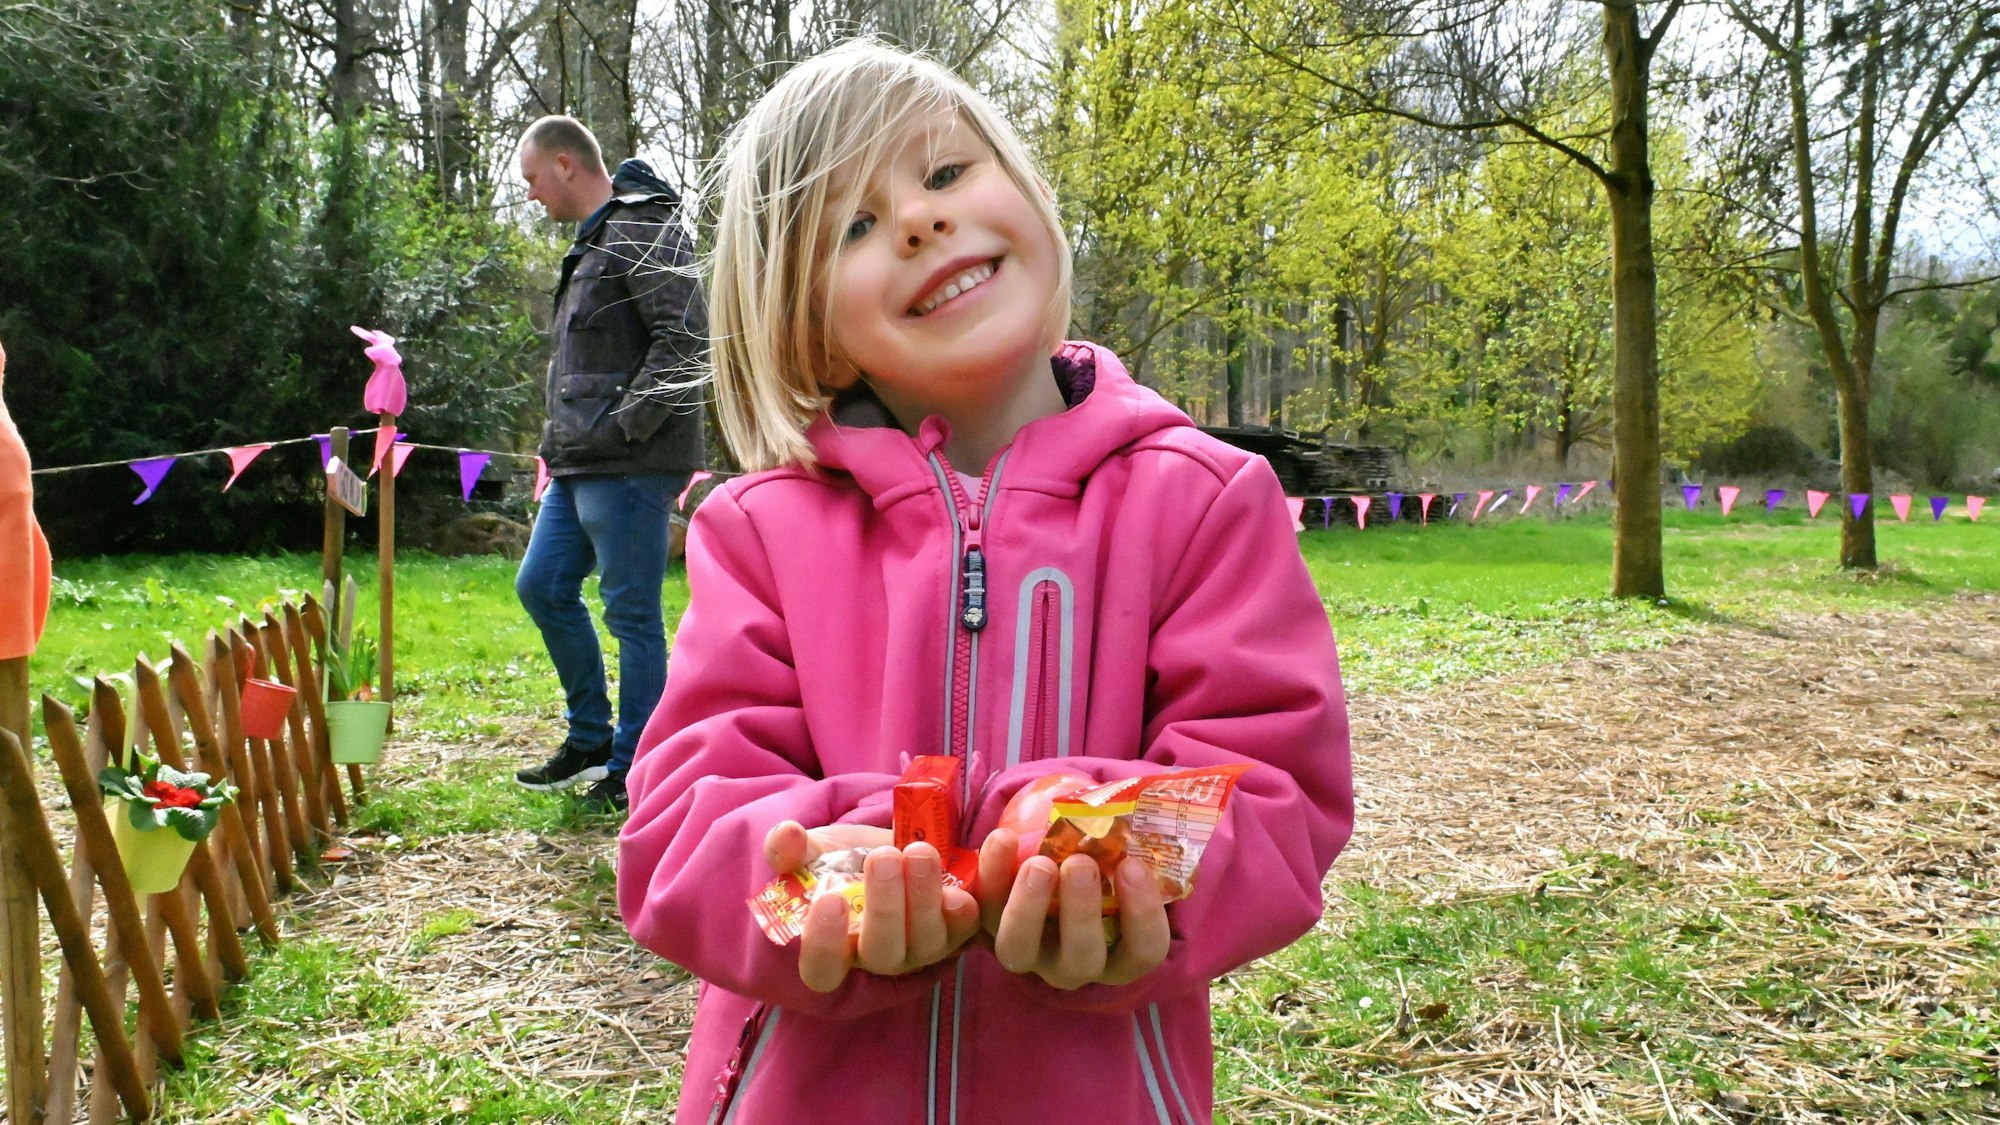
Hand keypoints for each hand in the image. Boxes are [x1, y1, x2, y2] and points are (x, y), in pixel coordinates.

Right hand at [763, 821, 980, 992]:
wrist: (891, 851)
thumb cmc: (842, 863)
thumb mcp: (810, 851)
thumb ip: (789, 848)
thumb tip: (785, 838)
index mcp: (834, 949)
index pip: (823, 971)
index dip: (824, 946)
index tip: (827, 901)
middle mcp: (878, 957)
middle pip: (881, 955)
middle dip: (884, 908)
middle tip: (881, 859)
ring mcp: (920, 948)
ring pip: (925, 943)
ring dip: (923, 899)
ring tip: (918, 852)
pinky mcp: (956, 931)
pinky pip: (965, 930)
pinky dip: (963, 910)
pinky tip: (959, 888)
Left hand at [975, 828, 1171, 989]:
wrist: (1056, 859)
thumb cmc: (1106, 861)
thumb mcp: (1124, 858)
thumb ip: (1134, 843)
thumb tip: (1143, 804)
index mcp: (1121, 953)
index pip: (1143, 950)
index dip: (1142, 915)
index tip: (1134, 866)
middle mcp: (1075, 963)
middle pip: (1080, 958)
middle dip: (1080, 912)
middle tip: (1081, 863)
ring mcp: (1030, 953)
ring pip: (1021, 950)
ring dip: (1029, 906)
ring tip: (1039, 861)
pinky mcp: (990, 930)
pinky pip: (983, 916)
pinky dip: (985, 884)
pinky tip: (997, 844)